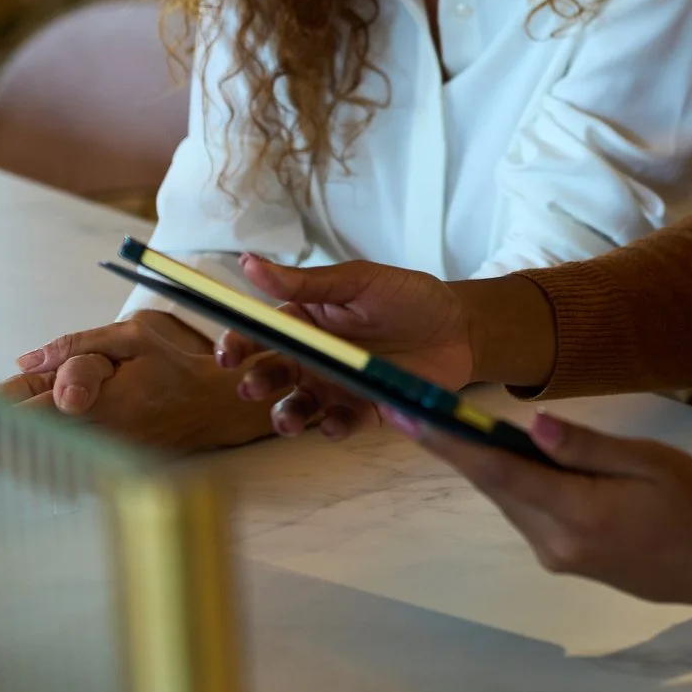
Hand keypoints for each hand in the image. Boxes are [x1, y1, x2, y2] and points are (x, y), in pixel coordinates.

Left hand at [0, 310, 274, 450]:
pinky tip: (71, 417)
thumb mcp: (134, 336)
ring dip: (36, 424)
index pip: (28, 411)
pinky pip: (67, 451)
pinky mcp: (109, 462)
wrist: (216, 406)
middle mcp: (95, 435)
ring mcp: (102, 454)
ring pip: (45, 444)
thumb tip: (27, 360)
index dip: (6, 401)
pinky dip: (58, 436)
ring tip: (40, 403)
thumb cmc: (177, 367)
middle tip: (16, 395)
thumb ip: (77, 344)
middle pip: (28, 432)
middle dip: (17, 409)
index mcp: (97, 403)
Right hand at [225, 256, 473, 437]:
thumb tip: (249, 263)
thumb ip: (307, 282)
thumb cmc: (408, 297)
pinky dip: (330, 427)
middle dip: (257, 384)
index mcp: (306, 322)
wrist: (461, 328)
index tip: (230, 354)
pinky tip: (331, 423)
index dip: (238, 344)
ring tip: (287, 418)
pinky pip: (338, 424)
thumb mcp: (359, 281)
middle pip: (271, 375)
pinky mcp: (363, 410)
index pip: (260, 334)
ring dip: (284, 416)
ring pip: (296, 407)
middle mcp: (313, 358)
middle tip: (252, 387)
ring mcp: (336, 387)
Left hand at [386, 406, 691, 604]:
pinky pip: (527, 511)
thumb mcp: (652, 462)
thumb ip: (588, 448)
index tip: (406, 416)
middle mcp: (555, 543)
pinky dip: (514, 481)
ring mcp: (556, 556)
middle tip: (411, 406)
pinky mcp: (562, 559)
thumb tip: (532, 425)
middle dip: (453, 446)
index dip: (448, 443)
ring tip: (450, 422)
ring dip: (484, 463)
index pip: (499, 472)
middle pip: (494, 486)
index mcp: (580, 514)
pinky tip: (511, 456)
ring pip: (508, 499)